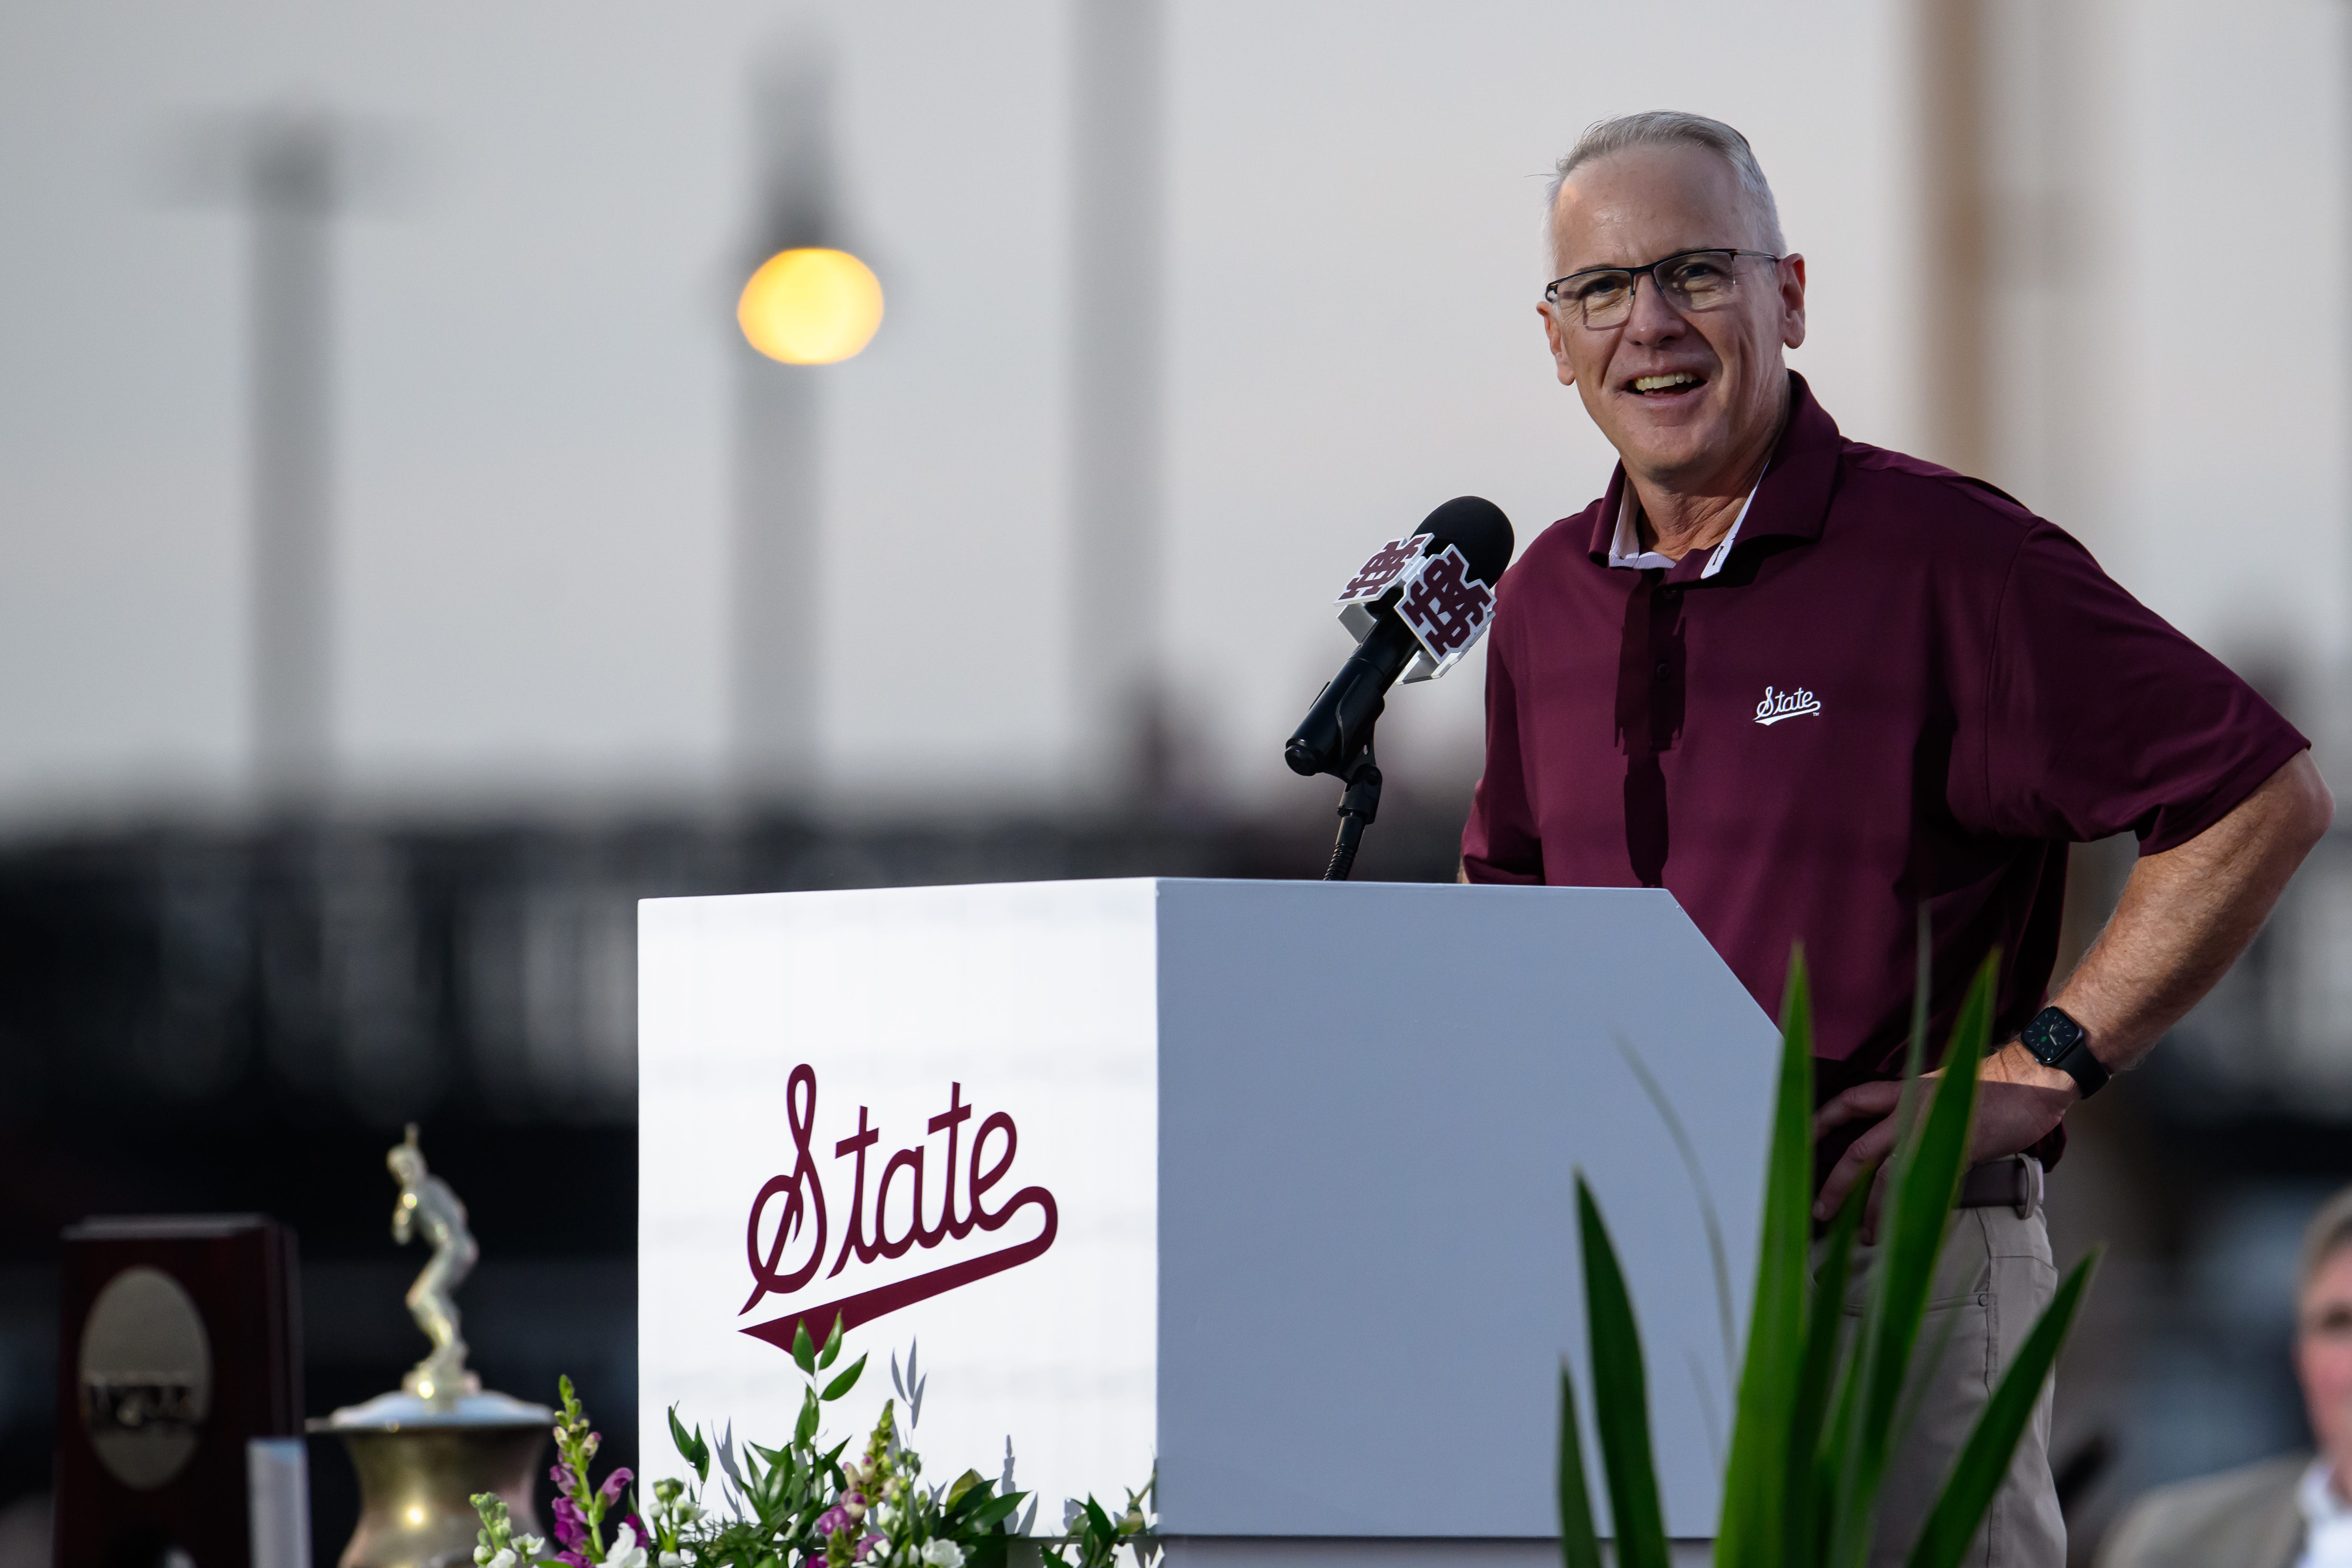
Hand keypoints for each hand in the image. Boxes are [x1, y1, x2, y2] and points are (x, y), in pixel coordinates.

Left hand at [1812, 1042, 2076, 1241]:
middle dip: (1837, 1183)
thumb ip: (1913, 1115)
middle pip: (1859, 1149)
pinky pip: (1926, 1187)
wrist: (2033, 1082)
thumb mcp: (1941, 1092)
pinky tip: (1905, 1232)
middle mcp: (1910, 1109)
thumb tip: (1893, 1149)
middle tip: (1821, 1210)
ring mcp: (1932, 1132)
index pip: (1850, 1102)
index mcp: (1904, 1091)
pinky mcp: (1958, 1154)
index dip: (1823, 1120)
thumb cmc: (1992, 1089)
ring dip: (1872, 1209)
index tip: (1802, 1140)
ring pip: (1886, 1175)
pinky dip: (1912, 1212)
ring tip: (1866, 1236)